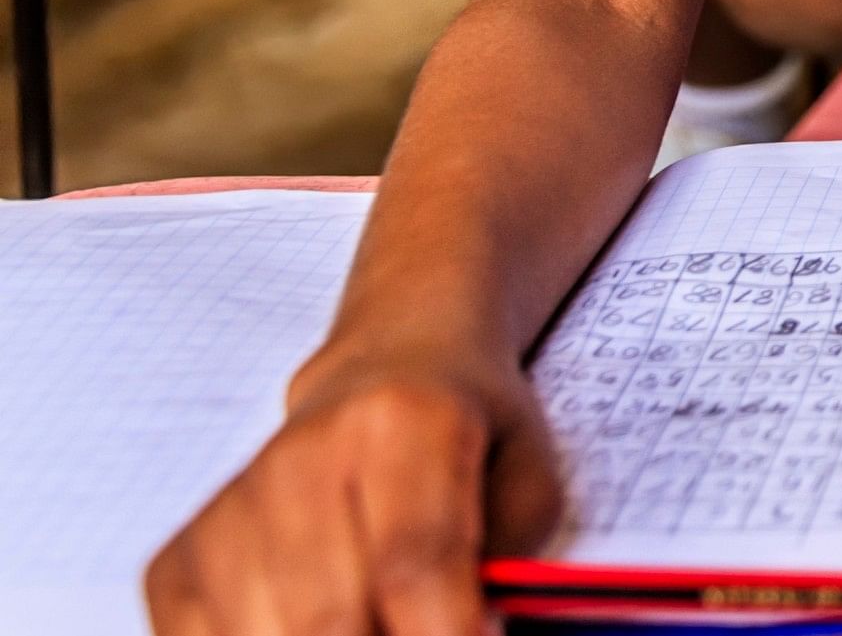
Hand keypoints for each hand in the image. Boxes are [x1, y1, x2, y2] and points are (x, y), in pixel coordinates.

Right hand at [145, 343, 564, 635]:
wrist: (389, 369)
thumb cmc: (468, 435)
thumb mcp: (529, 483)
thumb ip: (507, 572)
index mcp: (401, 423)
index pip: (412, 560)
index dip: (442, 635)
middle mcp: (299, 461)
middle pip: (329, 619)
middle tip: (430, 635)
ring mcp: (227, 513)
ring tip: (380, 621)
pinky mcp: (176, 562)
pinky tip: (305, 624)